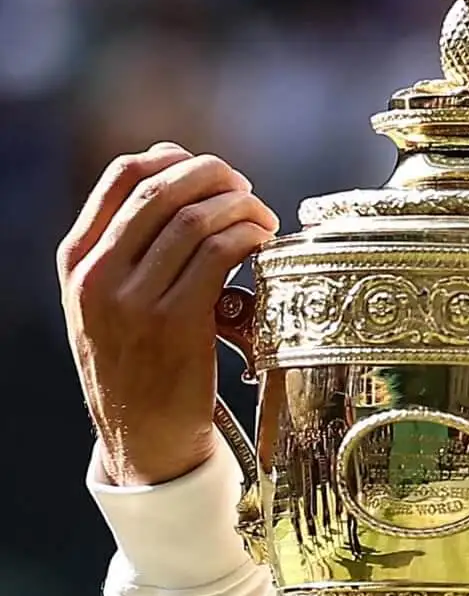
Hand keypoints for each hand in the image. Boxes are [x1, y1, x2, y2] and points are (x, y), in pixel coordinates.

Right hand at [58, 143, 279, 486]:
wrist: (142, 436)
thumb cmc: (139, 358)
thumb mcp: (111, 299)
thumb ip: (133, 244)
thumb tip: (182, 174)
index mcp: (78, 259)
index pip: (123, 176)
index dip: (176, 159)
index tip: (209, 172)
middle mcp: (97, 274)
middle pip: (164, 189)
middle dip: (217, 178)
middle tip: (246, 191)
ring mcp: (133, 299)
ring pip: (196, 218)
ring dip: (241, 207)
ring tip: (261, 219)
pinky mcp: (175, 322)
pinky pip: (219, 252)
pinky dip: (249, 236)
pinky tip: (263, 243)